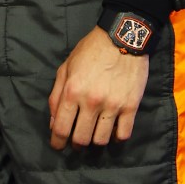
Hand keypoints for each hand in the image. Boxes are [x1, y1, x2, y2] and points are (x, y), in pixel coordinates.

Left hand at [47, 26, 149, 149]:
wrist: (122, 38)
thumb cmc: (89, 51)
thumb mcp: (65, 68)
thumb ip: (56, 95)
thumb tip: (53, 121)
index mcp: (72, 91)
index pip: (61, 127)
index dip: (57, 141)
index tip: (57, 145)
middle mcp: (91, 102)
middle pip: (81, 139)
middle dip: (76, 144)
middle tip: (76, 141)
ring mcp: (113, 106)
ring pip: (102, 140)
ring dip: (95, 141)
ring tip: (93, 135)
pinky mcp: (131, 107)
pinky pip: (124, 134)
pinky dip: (116, 138)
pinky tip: (112, 131)